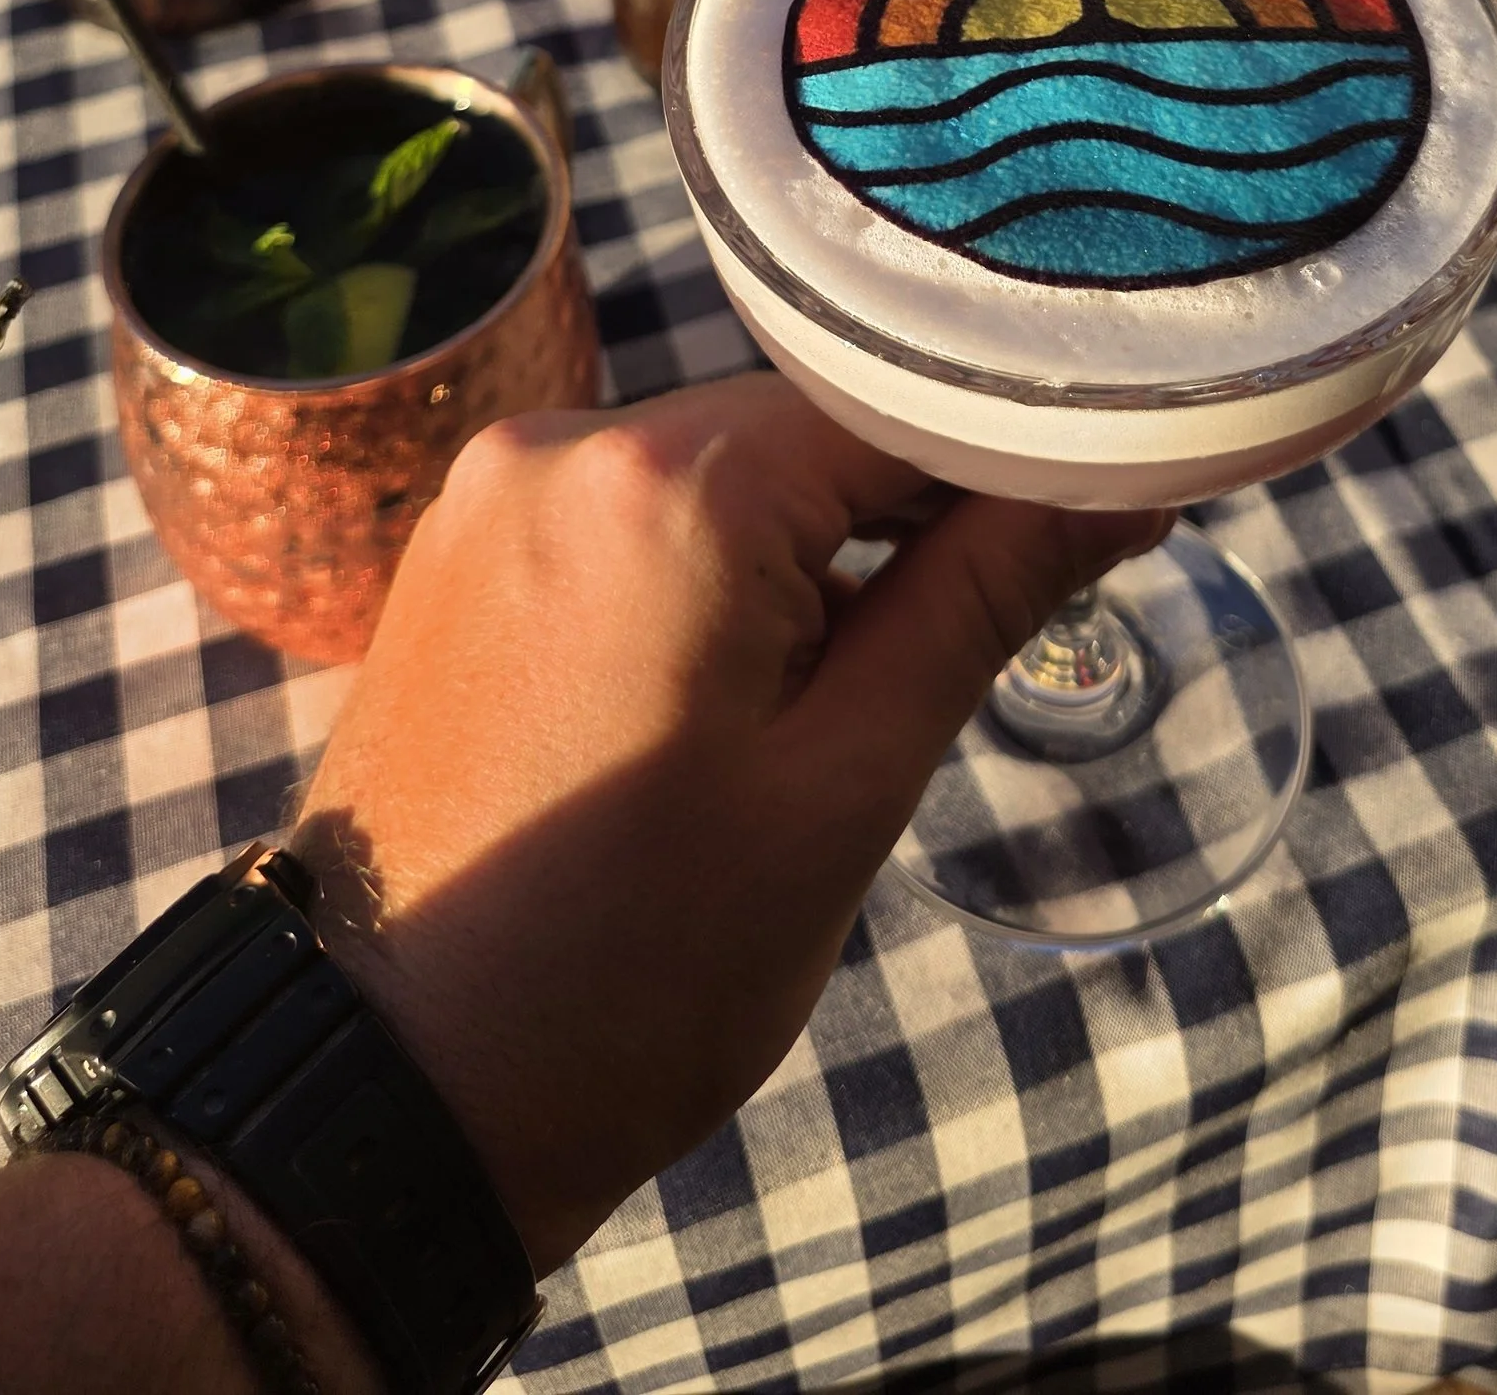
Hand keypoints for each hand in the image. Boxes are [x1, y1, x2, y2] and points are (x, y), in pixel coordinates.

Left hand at [296, 373, 1166, 1274]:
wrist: (374, 1099)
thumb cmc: (630, 970)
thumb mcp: (841, 789)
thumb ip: (979, 602)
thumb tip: (1122, 482)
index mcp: (671, 483)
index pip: (907, 398)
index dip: (1021, 459)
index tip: (1113, 522)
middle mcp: (565, 440)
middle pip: (806, 428)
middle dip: (905, 517)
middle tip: (972, 647)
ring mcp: (491, 492)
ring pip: (719, 472)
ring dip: (805, 553)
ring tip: (831, 711)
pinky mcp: (456, 552)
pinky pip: (629, 514)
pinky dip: (707, 575)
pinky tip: (729, 702)